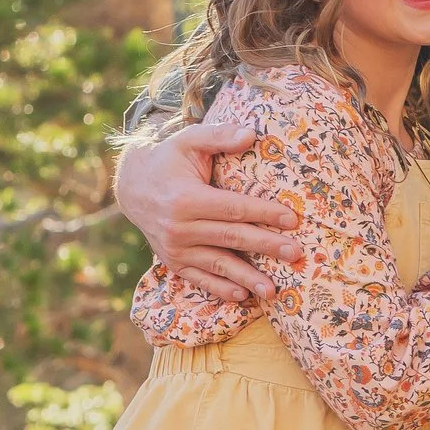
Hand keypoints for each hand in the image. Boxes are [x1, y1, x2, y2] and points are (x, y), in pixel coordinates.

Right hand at [114, 103, 302, 303]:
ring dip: (248, 278)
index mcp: (186, 199)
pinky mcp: (174, 262)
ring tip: (274, 290)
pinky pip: (200, 279)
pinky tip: (243, 296)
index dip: (264, 214)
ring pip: (218, 265)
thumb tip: (251, 134)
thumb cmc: (168, 160)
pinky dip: (221, 289)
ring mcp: (175, 248)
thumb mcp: (189, 140)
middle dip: (266, 246)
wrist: (132, 187)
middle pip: (231, 238)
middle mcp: (179, 227)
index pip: (233, 208)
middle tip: (296, 253)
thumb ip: (219, 136)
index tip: (292, 219)